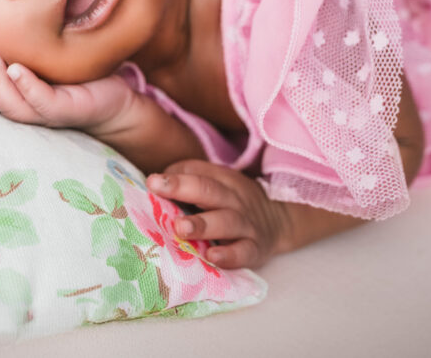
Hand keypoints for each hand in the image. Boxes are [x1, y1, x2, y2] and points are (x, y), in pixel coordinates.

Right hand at [0, 36, 135, 134]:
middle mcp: (24, 106)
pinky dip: (27, 87)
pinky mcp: (67, 111)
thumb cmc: (78, 75)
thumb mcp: (47, 55)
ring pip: (10, 103)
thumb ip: (25, 43)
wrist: (116, 99)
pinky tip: (17, 70)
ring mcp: (44, 112)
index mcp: (15, 94)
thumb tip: (4, 8)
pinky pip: (43, 102)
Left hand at [147, 159, 290, 268]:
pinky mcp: (255, 249)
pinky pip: (244, 252)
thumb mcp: (217, 183)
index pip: (198, 172)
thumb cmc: (232, 202)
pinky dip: (229, 255)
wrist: (279, 221)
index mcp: (222, 180)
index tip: (152, 181)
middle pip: (210, 190)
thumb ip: (187, 180)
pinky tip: (212, 257)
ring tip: (180, 228)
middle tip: (159, 190)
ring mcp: (246, 224)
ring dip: (203, 225)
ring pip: (226, 222)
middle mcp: (234, 199)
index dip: (175, 177)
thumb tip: (153, 183)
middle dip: (183, 189)